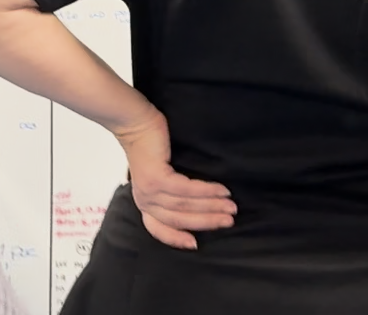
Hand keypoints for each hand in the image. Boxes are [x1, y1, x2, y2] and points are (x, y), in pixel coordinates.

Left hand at [113, 109, 236, 249]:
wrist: (136, 123)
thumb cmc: (151, 146)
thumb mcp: (158, 174)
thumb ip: (170, 191)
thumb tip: (198, 203)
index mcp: (145, 204)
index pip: (159, 229)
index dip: (177, 239)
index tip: (196, 244)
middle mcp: (145, 201)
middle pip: (180, 219)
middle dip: (207, 221)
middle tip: (229, 220)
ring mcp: (150, 191)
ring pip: (186, 205)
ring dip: (212, 206)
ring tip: (231, 205)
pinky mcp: (157, 178)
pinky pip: (187, 190)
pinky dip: (207, 191)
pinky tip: (222, 190)